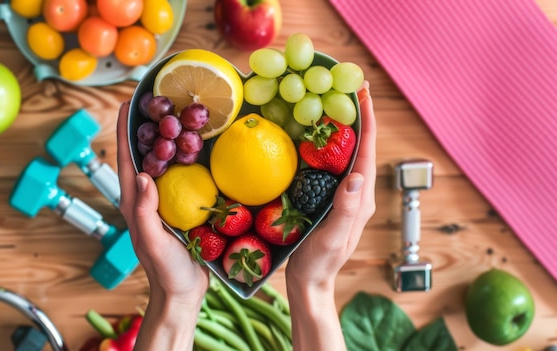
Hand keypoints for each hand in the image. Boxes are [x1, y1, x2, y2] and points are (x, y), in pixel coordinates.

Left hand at [116, 102, 207, 349]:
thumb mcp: (153, 241)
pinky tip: (203, 147)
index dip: (125, 130)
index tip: (127, 102)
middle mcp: (149, 196)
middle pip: (146, 154)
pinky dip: (190, 158)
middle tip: (159, 100)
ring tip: (181, 114)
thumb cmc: (166, 269)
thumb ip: (144, 211)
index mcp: (135, 201)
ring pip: (166, 162)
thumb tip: (143, 174)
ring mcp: (167, 201)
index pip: (127, 159)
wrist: (184, 291)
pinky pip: (186, 176)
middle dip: (149, 125)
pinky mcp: (185, 206)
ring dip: (170, 138)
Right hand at [285, 81, 376, 350]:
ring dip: (343, 128)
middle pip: (360, 147)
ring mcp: (345, 197)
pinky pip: (333, 166)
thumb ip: (347, 209)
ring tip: (331, 103)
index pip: (367, 151)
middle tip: (345, 87)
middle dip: (356, 116)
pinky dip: (328, 145)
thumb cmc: (318, 263)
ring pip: (347, 155)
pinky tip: (314, 138)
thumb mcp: (332, 238)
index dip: (366, 120)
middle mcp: (357, 194)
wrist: (309, 284)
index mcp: (360, 199)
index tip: (361, 91)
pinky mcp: (331, 200)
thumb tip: (358, 175)